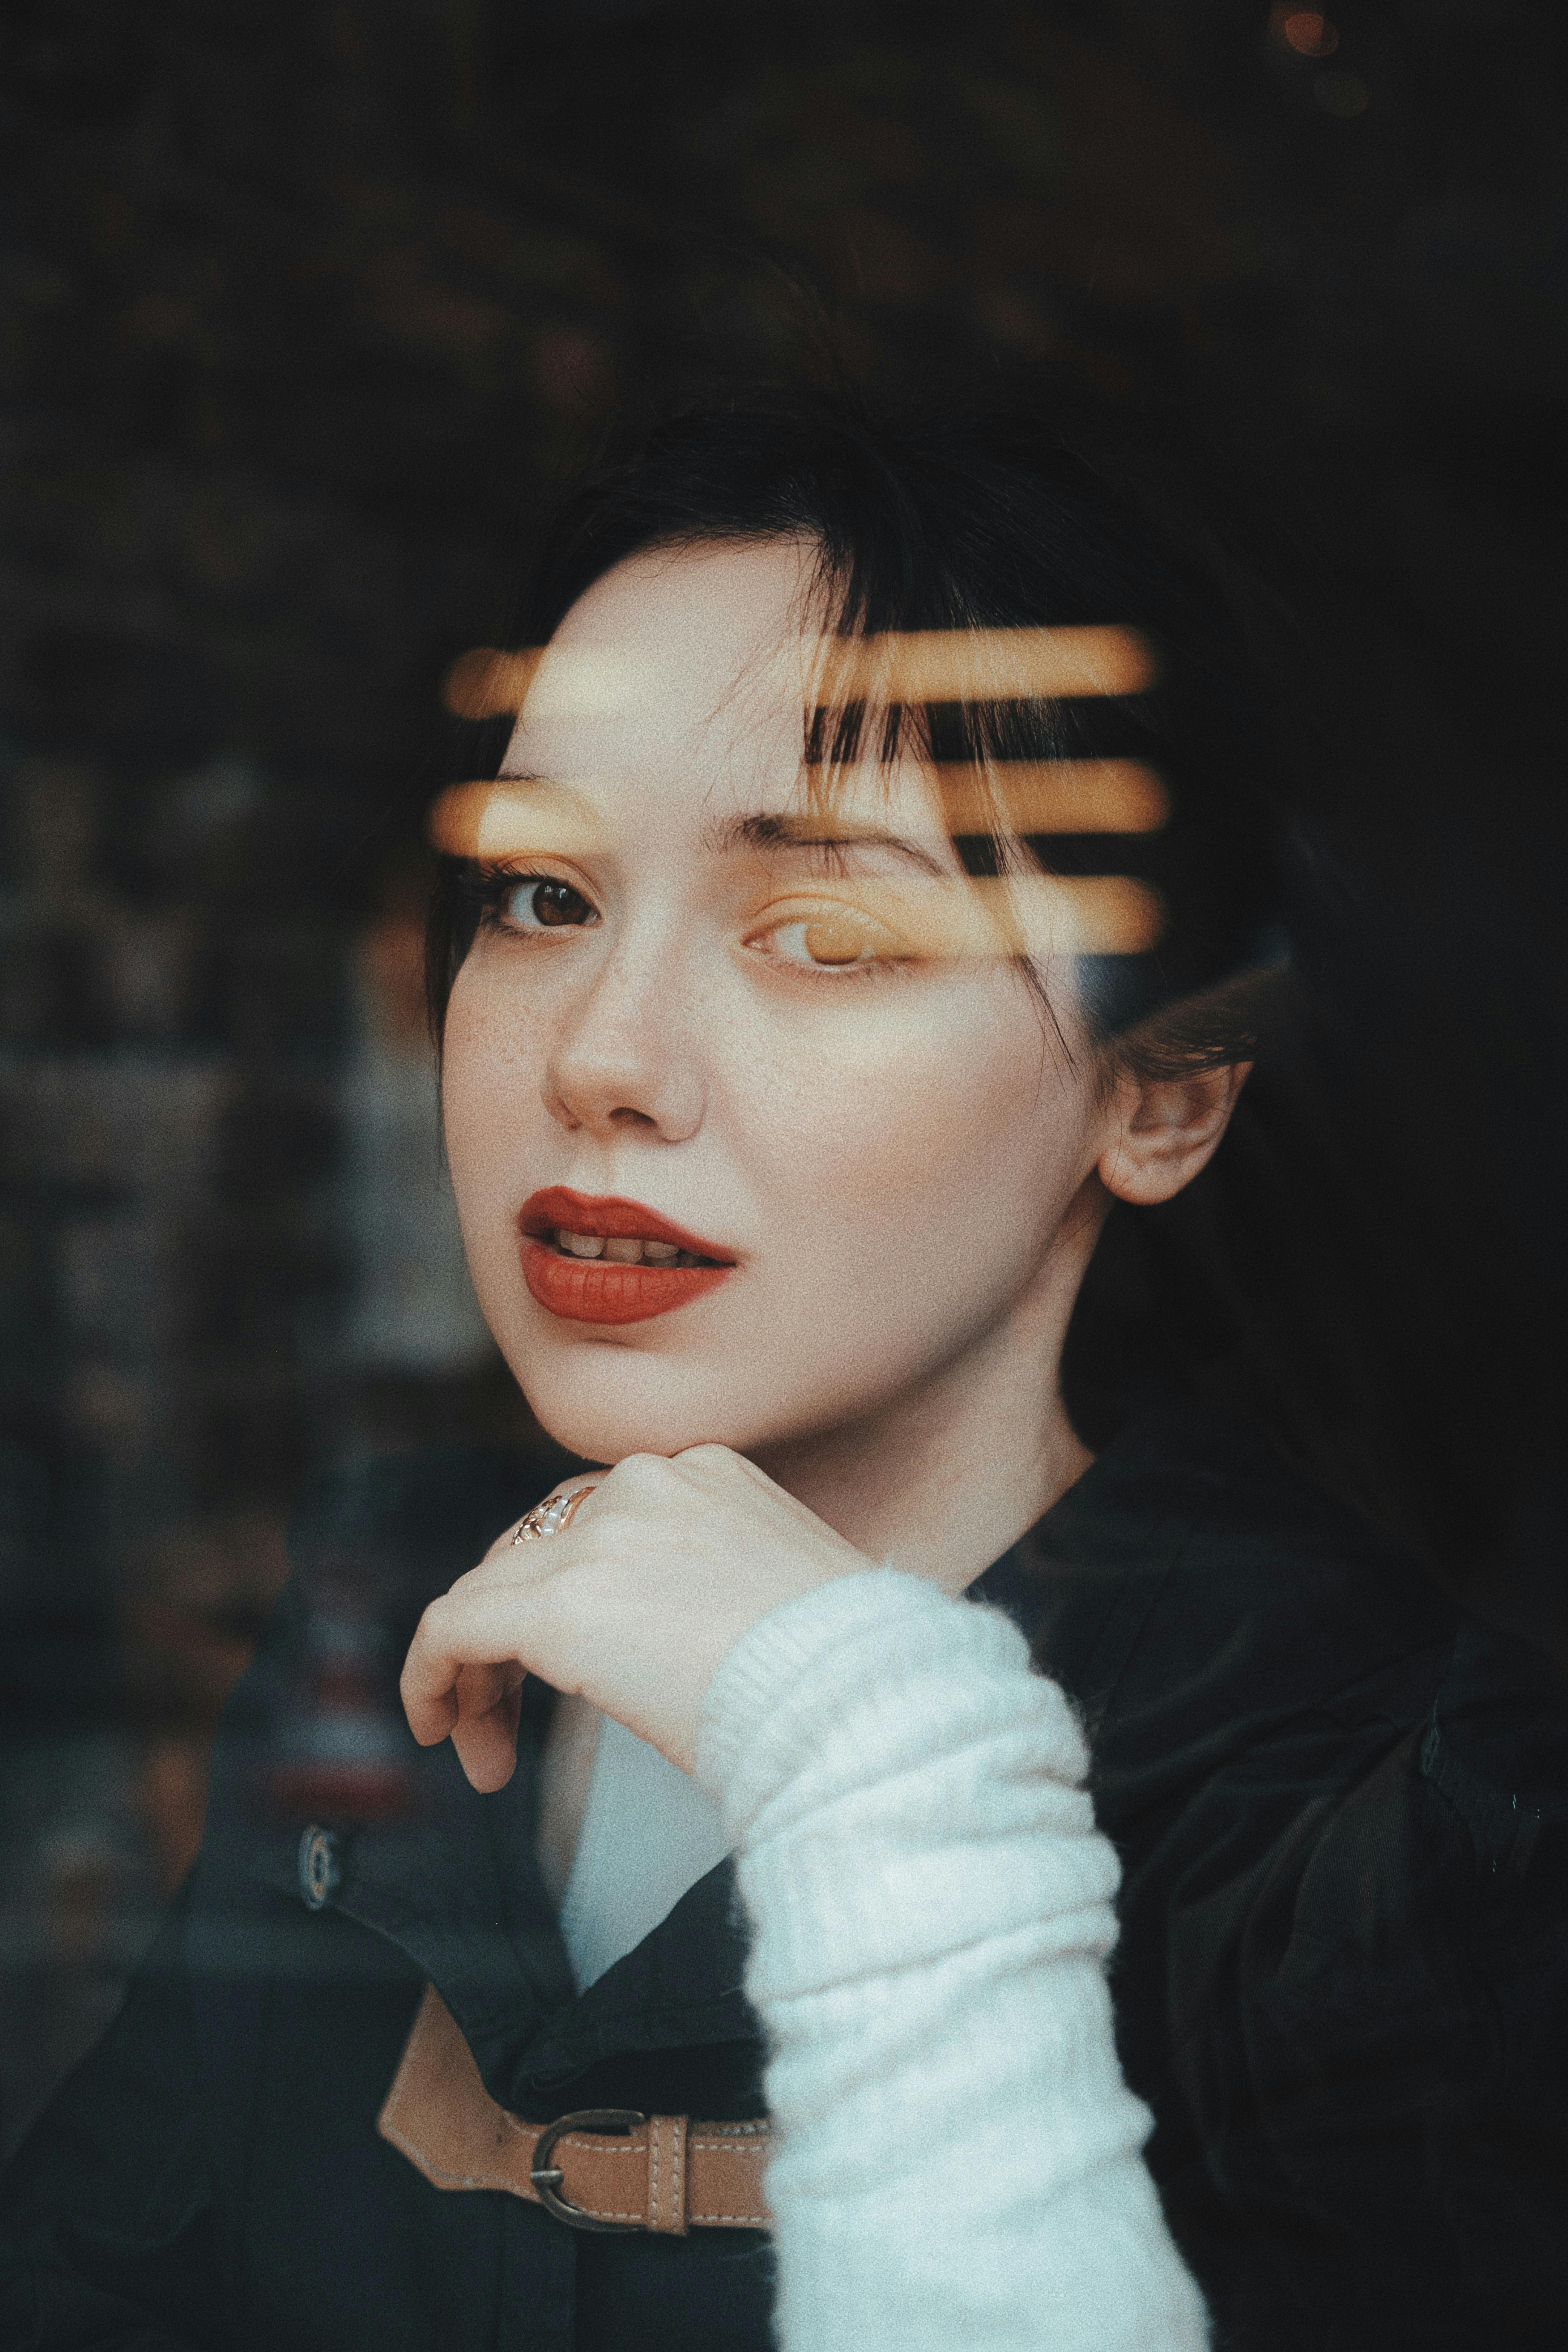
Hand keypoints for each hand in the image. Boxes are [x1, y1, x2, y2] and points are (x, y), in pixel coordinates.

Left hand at [399, 1445, 873, 1789]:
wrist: (861, 1700)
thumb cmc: (847, 1674)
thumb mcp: (783, 1597)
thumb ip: (718, 1589)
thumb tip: (680, 1644)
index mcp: (707, 1474)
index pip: (596, 1520)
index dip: (562, 1595)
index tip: (573, 1676)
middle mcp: (647, 1483)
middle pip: (532, 1548)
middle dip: (507, 1634)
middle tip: (509, 1717)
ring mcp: (600, 1538)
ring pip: (487, 1590)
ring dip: (473, 1670)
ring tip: (479, 1746)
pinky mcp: (557, 1604)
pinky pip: (450, 1626)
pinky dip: (430, 1675)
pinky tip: (438, 1728)